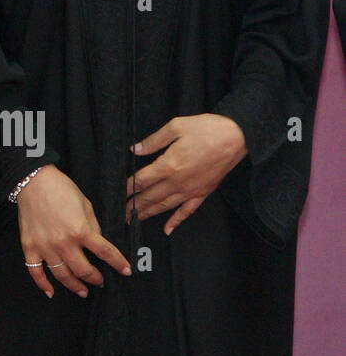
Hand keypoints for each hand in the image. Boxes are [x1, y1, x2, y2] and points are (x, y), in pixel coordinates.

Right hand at [17, 165, 131, 298]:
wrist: (33, 180)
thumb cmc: (61, 189)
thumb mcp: (85, 205)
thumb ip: (93, 226)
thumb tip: (97, 244)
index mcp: (81, 230)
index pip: (105, 252)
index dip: (118, 263)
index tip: (126, 271)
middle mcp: (63, 242)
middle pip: (84, 270)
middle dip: (96, 278)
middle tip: (100, 281)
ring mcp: (45, 246)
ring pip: (62, 275)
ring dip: (75, 286)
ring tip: (83, 291)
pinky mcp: (29, 246)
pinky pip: (35, 271)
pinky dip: (43, 284)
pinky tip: (51, 292)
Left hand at [127, 114, 246, 233]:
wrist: (237, 137)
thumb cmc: (207, 129)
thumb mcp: (176, 126)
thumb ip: (153, 140)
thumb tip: (135, 149)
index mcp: (169, 165)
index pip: (142, 180)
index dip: (128, 187)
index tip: (118, 193)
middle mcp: (179, 182)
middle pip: (151, 197)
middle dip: (134, 206)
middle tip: (121, 213)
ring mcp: (192, 190)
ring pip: (166, 206)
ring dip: (149, 213)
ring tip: (135, 220)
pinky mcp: (204, 192)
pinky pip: (187, 211)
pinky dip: (176, 221)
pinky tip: (167, 229)